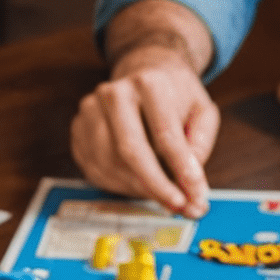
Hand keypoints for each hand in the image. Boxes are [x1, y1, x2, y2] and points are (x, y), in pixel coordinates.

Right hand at [70, 46, 218, 217]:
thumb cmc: (174, 96)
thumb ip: (201, 145)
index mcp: (149, 83)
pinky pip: (95, 170)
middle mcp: (114, 93)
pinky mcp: (79, 129)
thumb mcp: (201, 111)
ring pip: (111, 164)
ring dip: (138, 189)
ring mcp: (91, 111)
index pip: (164, 134)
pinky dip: (119, 185)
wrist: (142, 72)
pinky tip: (138, 185)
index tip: (195, 197)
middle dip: (155, 185)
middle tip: (177, 207)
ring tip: (162, 196)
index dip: (180, 170)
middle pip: (131, 150)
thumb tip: (192, 186)